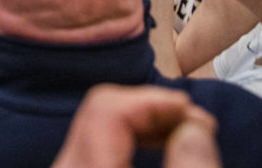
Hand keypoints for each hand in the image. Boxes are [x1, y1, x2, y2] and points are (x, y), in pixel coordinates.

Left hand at [51, 85, 218, 167]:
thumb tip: (192, 126)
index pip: (106, 108)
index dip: (154, 101)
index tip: (192, 112)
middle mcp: (64, 167)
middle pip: (100, 111)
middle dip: (151, 109)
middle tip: (197, 125)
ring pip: (98, 127)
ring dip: (144, 123)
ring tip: (185, 134)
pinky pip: (95, 144)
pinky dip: (130, 138)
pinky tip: (159, 146)